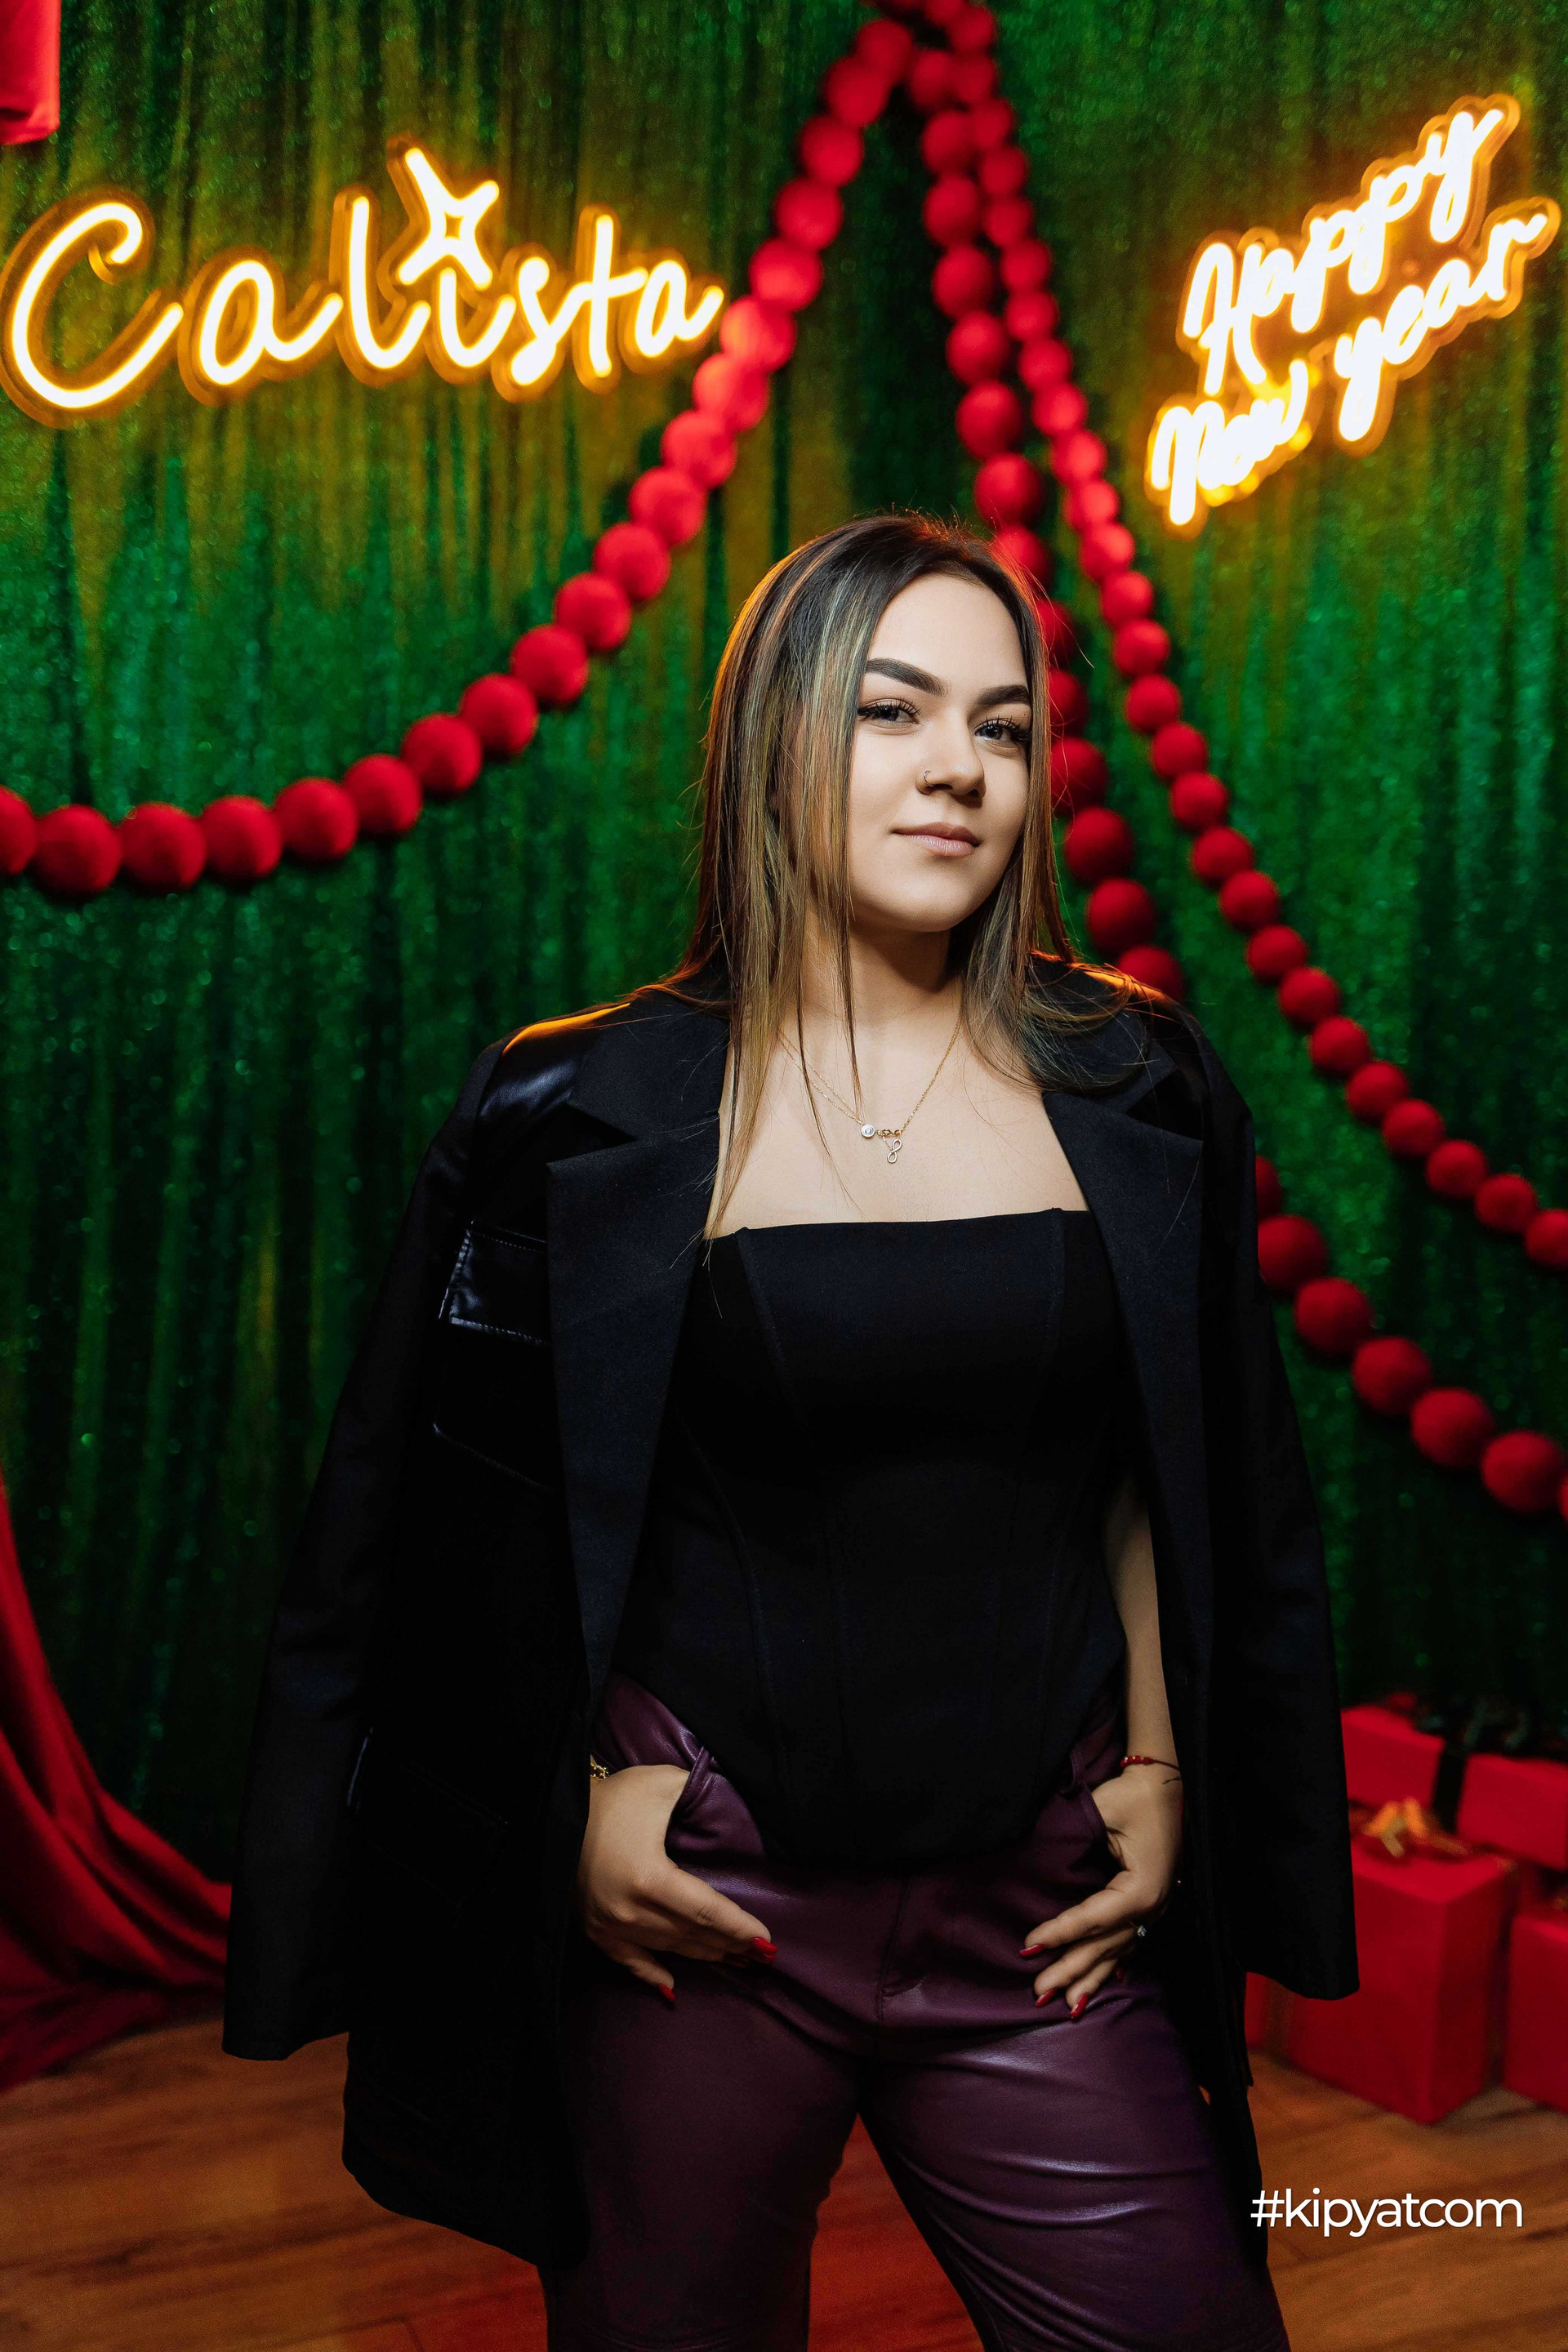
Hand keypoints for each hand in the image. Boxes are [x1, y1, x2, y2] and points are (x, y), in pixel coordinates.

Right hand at [575, 1764, 774, 1995]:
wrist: (554, 1814)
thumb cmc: (613, 1798)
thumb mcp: (662, 1783)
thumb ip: (699, 1792)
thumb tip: (728, 1804)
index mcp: (651, 1878)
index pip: (708, 1911)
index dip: (739, 1927)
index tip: (767, 1941)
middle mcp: (631, 1911)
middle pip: (692, 1934)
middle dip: (730, 1944)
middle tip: (759, 1955)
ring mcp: (610, 1927)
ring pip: (669, 1949)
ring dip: (703, 1955)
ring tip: (733, 1959)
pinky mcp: (594, 1931)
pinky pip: (629, 1962)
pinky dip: (653, 1975)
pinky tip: (673, 1987)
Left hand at [1021, 1764, 1182, 2013]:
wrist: (1168, 1783)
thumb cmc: (1134, 1795)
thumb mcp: (1101, 1810)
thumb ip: (1074, 1837)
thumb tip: (1038, 1857)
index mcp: (1142, 1887)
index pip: (1093, 1918)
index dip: (1060, 1933)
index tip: (1028, 1944)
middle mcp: (1154, 1906)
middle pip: (1106, 1945)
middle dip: (1071, 1970)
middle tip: (1038, 1992)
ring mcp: (1158, 1908)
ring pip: (1120, 1951)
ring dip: (1092, 1977)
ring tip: (1068, 2005)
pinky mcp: (1155, 1904)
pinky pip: (1132, 1942)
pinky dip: (1114, 1964)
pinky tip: (1104, 1982)